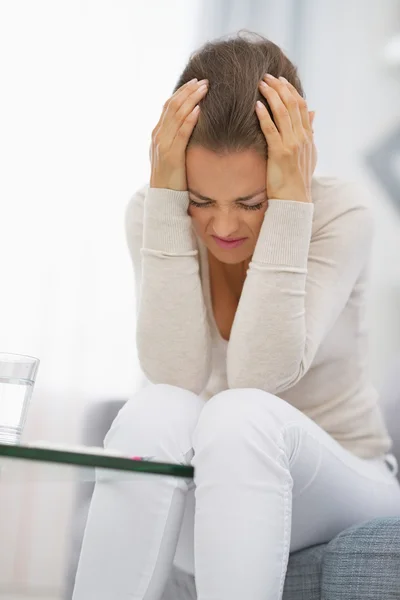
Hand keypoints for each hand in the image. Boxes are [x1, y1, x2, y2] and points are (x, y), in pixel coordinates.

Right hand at [150, 78, 208, 190]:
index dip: (182, 92)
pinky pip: (181, 133)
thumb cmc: (172, 177)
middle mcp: (158, 135)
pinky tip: (199, 110)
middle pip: (173, 105)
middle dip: (189, 91)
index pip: (169, 105)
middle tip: (204, 81)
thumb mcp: (172, 153)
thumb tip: (191, 125)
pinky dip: (189, 120)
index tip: (196, 82)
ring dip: (191, 100)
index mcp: (158, 133)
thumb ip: (177, 139)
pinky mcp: (171, 155)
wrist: (163, 198)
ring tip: (205, 89)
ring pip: (176, 115)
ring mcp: (162, 144)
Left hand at [255, 74, 316, 202]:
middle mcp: (302, 137)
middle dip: (280, 88)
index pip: (301, 106)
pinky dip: (264, 116)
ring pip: (282, 113)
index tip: (280, 80)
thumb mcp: (309, 154)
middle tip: (267, 76)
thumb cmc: (298, 179)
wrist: (295, 200)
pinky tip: (256, 106)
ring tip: (260, 84)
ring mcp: (292, 144)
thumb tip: (314, 113)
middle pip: (292, 104)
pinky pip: (271, 130)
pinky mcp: (280, 153)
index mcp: (308, 136)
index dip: (291, 90)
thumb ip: (310, 132)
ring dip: (271, 96)